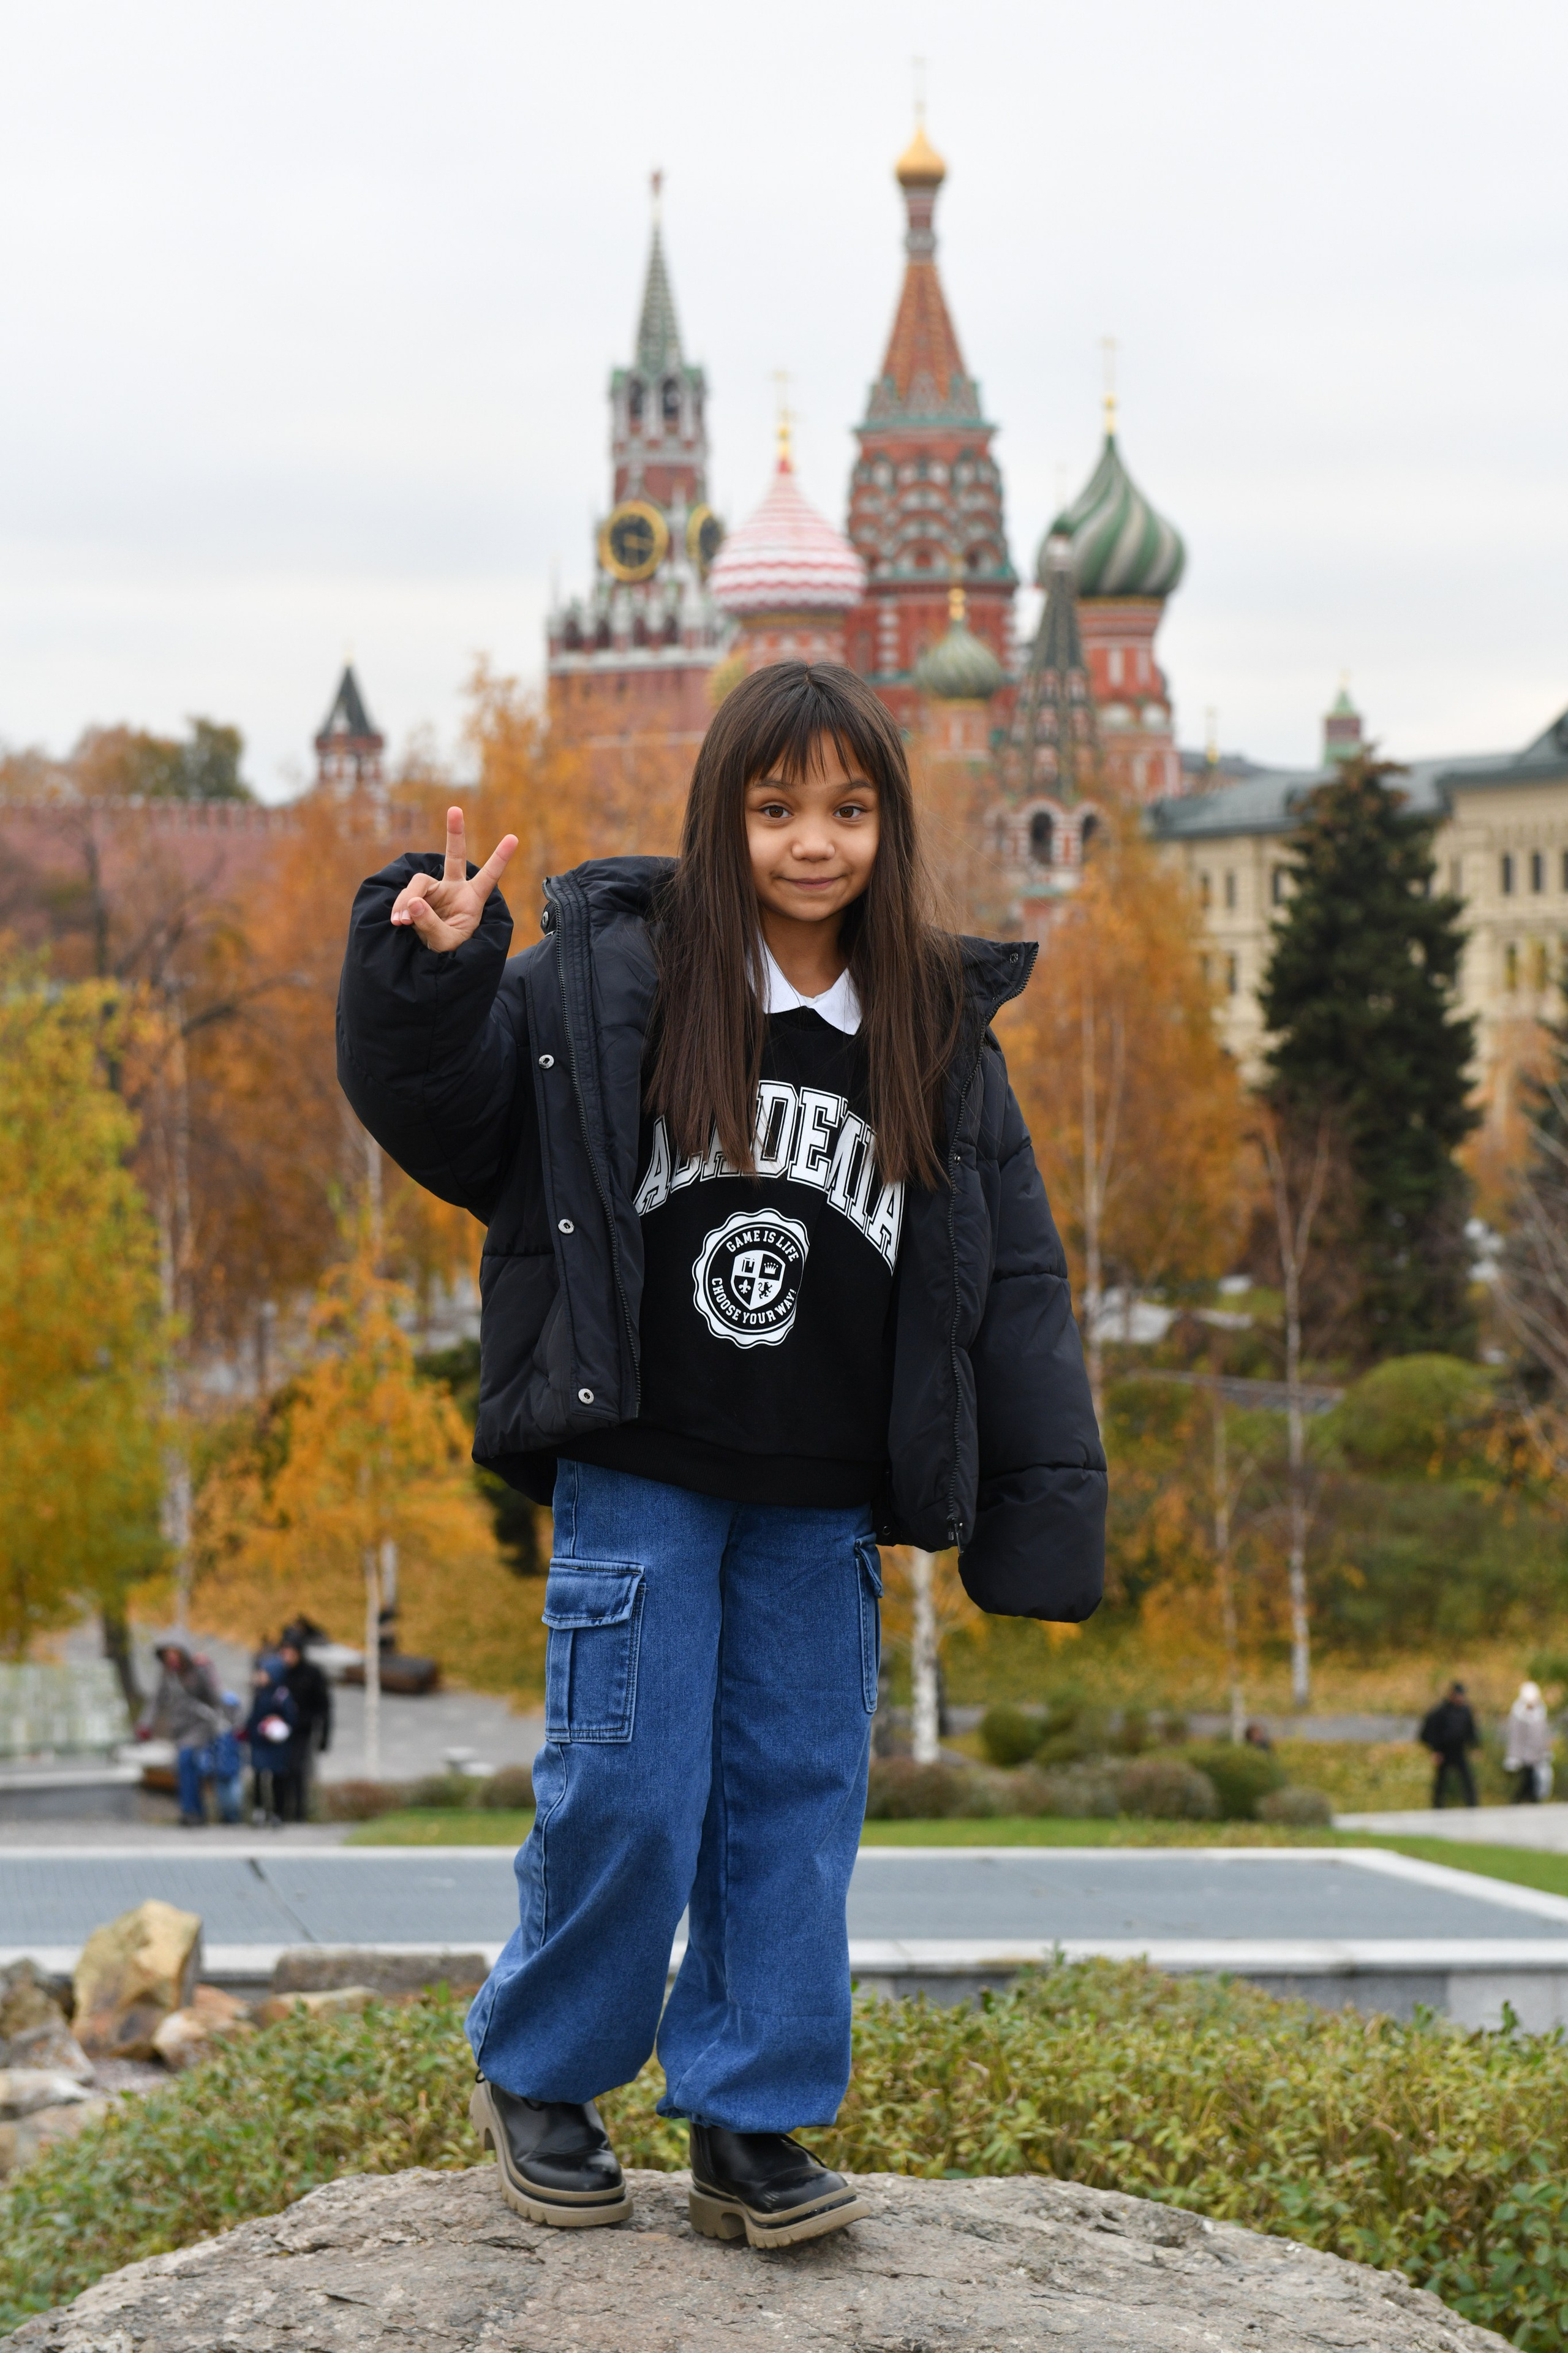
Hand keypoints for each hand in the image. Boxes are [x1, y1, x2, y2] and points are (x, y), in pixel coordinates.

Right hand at [390, 807, 517, 950]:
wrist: (434, 962)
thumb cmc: (450, 952)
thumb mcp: (446, 943)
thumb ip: (430, 924)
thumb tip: (413, 902)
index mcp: (473, 899)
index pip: (489, 876)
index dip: (500, 858)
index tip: (514, 838)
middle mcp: (455, 889)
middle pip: (455, 856)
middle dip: (455, 833)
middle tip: (455, 809)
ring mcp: (435, 892)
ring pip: (419, 883)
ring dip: (407, 900)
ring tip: (401, 921)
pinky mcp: (418, 897)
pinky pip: (406, 896)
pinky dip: (400, 907)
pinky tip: (397, 921)